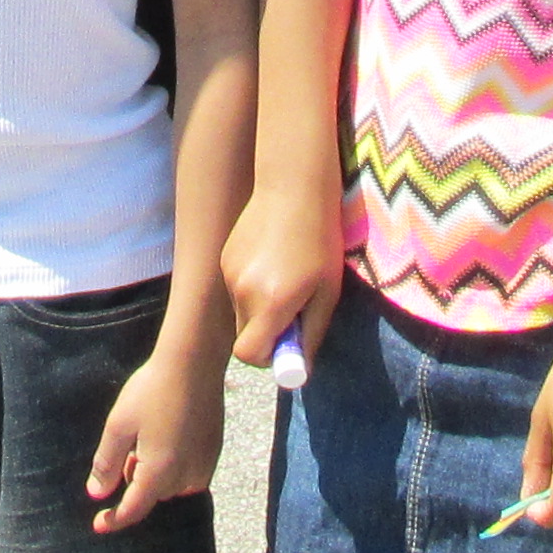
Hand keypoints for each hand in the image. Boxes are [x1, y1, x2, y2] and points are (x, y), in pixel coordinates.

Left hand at [87, 341, 225, 530]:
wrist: (194, 363)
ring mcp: (205, 465)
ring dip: (156, 472)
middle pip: (152, 494)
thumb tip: (97, 494)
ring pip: (171, 485)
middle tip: (130, 444)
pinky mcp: (214, 451)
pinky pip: (189, 472)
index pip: (134, 510)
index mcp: (159, 473)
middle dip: (136, 479)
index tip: (98, 525)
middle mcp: (186, 477)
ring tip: (149, 434)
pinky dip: (174, 464)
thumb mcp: (119, 425)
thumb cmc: (151, 391)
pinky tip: (168, 433)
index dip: (114, 519)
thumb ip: (107, 463)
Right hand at [220, 178, 345, 371]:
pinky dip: (253, 288)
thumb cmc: (320, 239)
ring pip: (241, 313)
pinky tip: (273, 259)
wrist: (293, 186)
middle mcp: (242, 291)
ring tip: (286, 276)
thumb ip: (311, 332)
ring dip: (261, 309)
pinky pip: (237, 289)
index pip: (250, 355)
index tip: (289, 344)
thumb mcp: (327, 291)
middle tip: (294, 313)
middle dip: (267, 336)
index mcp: (270, 302)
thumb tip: (301, 367)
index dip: (269, 359)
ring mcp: (229, 273)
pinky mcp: (225, 258)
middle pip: (245, 337)